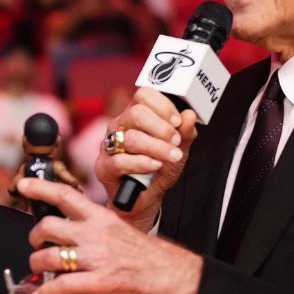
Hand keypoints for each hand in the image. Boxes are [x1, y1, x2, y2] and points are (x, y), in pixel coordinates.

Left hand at [16, 177, 201, 293]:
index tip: (24, 185)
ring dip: (37, 266)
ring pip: (49, 257)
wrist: (174, 276)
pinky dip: (45, 293)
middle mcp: (96, 234)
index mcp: (102, 218)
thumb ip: (96, 230)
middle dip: (35, 237)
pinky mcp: (99, 282)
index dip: (41, 188)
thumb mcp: (122, 230)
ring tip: (40, 272)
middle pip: (49, 226)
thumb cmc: (151, 256)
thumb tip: (72, 238)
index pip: (66, 196)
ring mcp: (96, 258)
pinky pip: (61, 287)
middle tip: (37, 245)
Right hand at [96, 88, 198, 229]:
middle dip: (161, 128)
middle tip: (175, 141)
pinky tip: (155, 166)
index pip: (143, 95)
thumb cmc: (159, 169)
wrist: (147, 197)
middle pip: (136, 113)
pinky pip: (120, 161)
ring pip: (131, 138)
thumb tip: (189, 115)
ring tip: (172, 156)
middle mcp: (120, 126)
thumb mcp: (178, 149)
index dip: (163, 106)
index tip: (177, 121)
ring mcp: (109, 145)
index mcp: (135, 115)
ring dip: (157, 147)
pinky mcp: (103, 166)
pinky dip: (142, 163)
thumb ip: (185, 133)